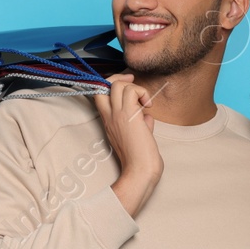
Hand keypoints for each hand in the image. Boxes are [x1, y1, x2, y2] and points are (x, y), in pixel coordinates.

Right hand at [93, 73, 162, 215]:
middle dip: (120, 78)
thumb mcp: (137, 137)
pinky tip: (149, 106)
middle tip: (135, 86)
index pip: (100, 94)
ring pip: (118, 84)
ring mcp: (117, 115)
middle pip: (106, 84)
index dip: (111, 85)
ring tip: (145, 102)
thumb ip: (140, 123)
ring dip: (134, 87)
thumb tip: (147, 116)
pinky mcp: (129, 115)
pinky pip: (132, 90)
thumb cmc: (140, 159)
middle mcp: (109, 116)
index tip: (128, 86)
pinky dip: (142, 92)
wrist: (140, 170)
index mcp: (108, 121)